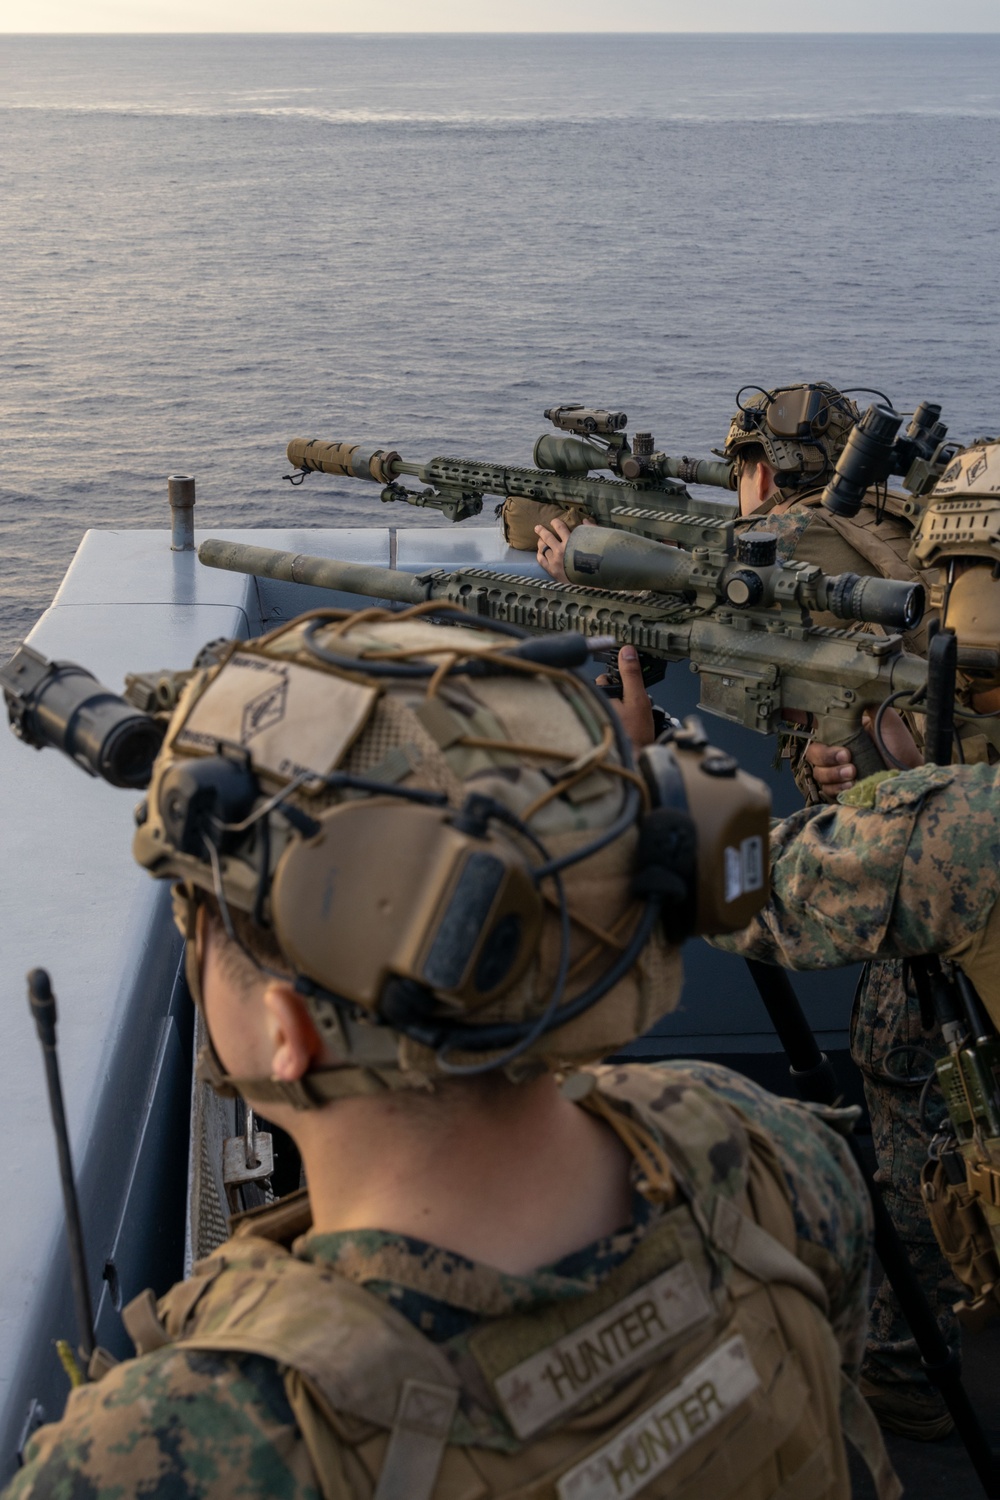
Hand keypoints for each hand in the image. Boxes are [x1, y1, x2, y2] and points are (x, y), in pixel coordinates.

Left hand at [535, 516, 594, 583]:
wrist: (591, 582)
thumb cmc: (596, 562)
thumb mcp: (597, 543)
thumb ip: (592, 530)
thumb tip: (585, 521)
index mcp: (571, 542)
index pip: (560, 528)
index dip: (556, 523)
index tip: (554, 521)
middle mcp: (560, 550)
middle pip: (547, 537)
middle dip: (541, 531)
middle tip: (537, 527)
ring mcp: (554, 561)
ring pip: (542, 548)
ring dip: (540, 542)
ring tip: (539, 539)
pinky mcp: (552, 571)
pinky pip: (541, 560)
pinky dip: (539, 554)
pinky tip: (539, 552)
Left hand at [596, 646, 656, 751]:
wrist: (634, 762)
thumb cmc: (634, 736)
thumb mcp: (638, 700)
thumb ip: (631, 675)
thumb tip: (627, 651)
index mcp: (598, 697)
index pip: (605, 678)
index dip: (621, 681)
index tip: (631, 689)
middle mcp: (592, 706)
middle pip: (608, 692)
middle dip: (620, 696)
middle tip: (634, 709)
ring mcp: (595, 719)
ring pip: (610, 705)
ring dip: (620, 710)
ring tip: (632, 722)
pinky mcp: (600, 732)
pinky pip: (610, 718)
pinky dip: (618, 721)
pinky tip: (628, 729)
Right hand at [806, 707, 920, 801]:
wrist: (910, 772)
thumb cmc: (899, 746)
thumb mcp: (885, 720)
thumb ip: (869, 704)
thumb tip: (855, 686)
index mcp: (842, 733)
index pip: (817, 730)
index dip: (810, 729)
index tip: (821, 730)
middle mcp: (836, 752)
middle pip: (813, 754)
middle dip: (827, 757)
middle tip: (847, 756)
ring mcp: (838, 771)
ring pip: (818, 773)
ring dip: (833, 774)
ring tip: (853, 773)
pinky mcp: (843, 789)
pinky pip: (828, 791)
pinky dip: (837, 788)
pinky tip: (852, 785)